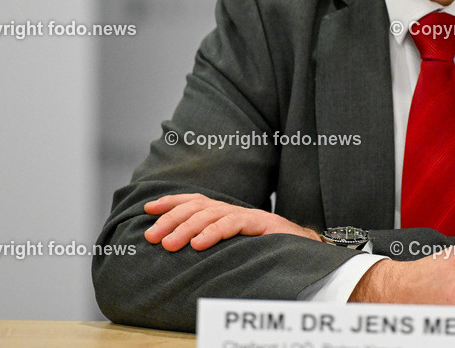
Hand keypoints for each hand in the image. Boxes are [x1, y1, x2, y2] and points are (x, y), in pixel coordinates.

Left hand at [143, 193, 321, 251]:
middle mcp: (235, 210)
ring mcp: (248, 216)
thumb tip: (180, 250)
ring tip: (169, 245)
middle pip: (197, 206)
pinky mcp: (262, 224)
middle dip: (171, 219)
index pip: (195, 201)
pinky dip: (214, 232)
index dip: (171, 202)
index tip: (147, 209)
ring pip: (211, 214)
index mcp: (226, 214)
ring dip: (186, 228)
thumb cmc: (267, 252)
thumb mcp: (234, 248)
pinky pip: (233, 223)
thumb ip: (214, 243)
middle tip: (151, 237)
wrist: (307, 252)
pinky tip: (198, 243)